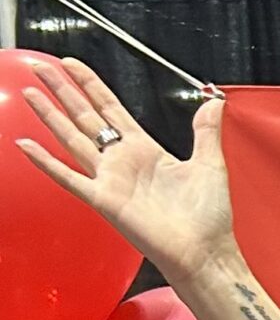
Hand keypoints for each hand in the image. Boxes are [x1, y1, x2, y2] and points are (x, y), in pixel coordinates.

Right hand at [16, 58, 236, 287]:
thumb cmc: (209, 219)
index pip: (110, 108)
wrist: (205, 254)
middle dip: (62, 91)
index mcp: (145, 150)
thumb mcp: (209, 164)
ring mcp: (111, 181)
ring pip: (72, 139)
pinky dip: (46, 162)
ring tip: (29, 92)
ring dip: (50, 116)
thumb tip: (213, 101)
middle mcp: (123, 162)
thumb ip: (205, 131)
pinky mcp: (104, 200)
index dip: (90, 85)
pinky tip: (26, 144)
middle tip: (40, 68)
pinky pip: (69, 177)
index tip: (72, 65)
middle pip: (85, 117)